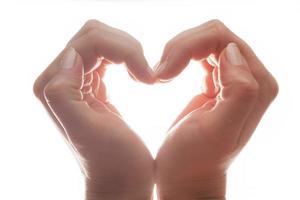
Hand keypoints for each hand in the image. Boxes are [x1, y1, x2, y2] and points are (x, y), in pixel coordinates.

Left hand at [33, 20, 154, 199]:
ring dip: (129, 53)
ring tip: (145, 77)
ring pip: (103, 41)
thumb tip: (70, 56)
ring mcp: (76, 81)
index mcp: (53, 86)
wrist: (121, 179)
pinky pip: (108, 55)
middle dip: (127, 48)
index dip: (123, 51)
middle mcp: (59, 80)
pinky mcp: (92, 85)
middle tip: (146, 76)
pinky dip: (128, 59)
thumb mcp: (87, 132)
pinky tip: (139, 76)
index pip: (88, 41)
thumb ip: (64, 93)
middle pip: (94, 35)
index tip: (146, 78)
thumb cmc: (113, 162)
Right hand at [155, 20, 277, 199]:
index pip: (223, 39)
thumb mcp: (219, 132)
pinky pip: (198, 52)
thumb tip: (230, 51)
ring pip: (203, 40)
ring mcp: (232, 78)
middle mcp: (250, 78)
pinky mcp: (215, 80)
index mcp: (257, 86)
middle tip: (159, 74)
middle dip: (180, 48)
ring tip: (160, 77)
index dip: (188, 47)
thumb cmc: (195, 159)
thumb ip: (238, 91)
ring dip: (176, 53)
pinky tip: (165, 75)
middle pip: (213, 35)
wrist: (186, 175)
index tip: (164, 74)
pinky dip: (177, 58)